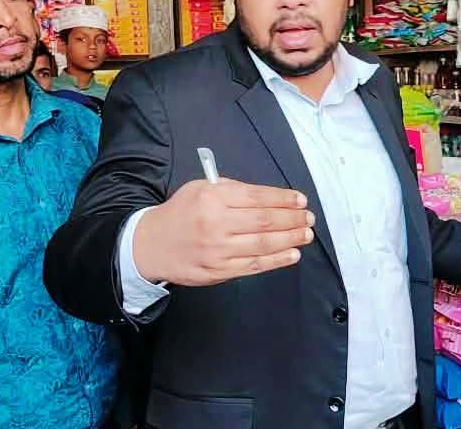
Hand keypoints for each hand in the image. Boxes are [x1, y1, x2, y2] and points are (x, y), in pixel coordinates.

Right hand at [132, 178, 314, 285]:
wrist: (152, 245)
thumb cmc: (181, 213)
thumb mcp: (200, 189)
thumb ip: (232, 190)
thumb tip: (269, 198)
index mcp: (212, 198)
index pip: (257, 197)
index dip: (283, 199)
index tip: (301, 200)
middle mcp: (216, 223)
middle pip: (265, 221)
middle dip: (292, 219)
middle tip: (309, 218)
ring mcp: (219, 250)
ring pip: (264, 244)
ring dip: (291, 239)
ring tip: (306, 234)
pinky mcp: (220, 271)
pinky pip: (255, 266)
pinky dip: (277, 260)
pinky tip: (292, 254)